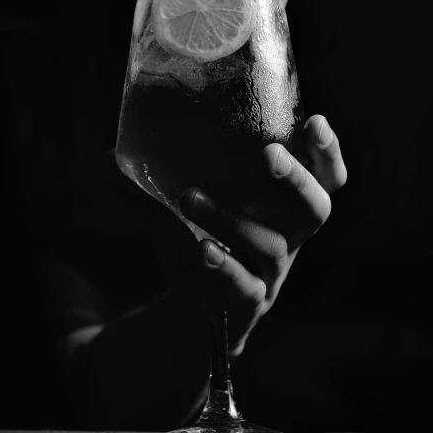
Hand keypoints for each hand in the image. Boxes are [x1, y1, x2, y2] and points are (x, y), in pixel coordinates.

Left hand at [176, 114, 346, 354]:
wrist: (194, 310)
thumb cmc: (202, 240)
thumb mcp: (189, 203)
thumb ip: (159, 179)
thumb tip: (105, 153)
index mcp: (285, 206)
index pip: (326, 177)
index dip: (328, 153)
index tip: (315, 122)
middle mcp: (290, 236)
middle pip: (316, 209)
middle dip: (297, 180)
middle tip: (270, 155)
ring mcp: (271, 272)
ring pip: (270, 245)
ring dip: (232, 218)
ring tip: (190, 198)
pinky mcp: (248, 301)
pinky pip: (245, 285)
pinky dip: (224, 266)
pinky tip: (201, 249)